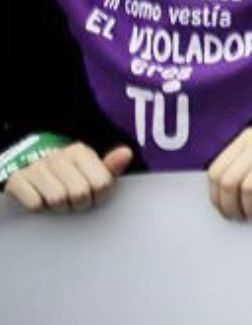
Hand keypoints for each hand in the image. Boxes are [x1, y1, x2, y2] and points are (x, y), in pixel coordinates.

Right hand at [4, 143, 132, 212]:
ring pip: (57, 200)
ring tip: (59, 201)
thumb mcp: (93, 171)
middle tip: (75, 201)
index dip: (100, 197)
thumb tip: (126, 153)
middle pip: (80, 194)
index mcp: (80, 152)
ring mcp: (36, 167)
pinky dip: (40, 208)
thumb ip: (111, 168)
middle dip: (80, 204)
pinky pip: (35, 205)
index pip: (102, 184)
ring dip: (60, 208)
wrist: (32, 173)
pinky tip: (42, 200)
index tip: (94, 197)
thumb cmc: (70, 177)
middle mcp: (57, 156)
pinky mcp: (17, 180)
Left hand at [207, 119, 251, 222]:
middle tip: (239, 217)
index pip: (216, 170)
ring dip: (250, 209)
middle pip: (230, 181)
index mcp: (246, 138)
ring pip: (249, 187)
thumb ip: (243, 162)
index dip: (216, 196)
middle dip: (231, 206)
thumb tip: (222, 197)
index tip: (223, 210)